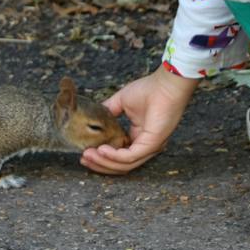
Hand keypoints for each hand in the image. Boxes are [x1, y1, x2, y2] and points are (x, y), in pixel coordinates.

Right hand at [81, 68, 198, 174]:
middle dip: (100, 164)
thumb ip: (108, 111)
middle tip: (83, 159)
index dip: (101, 158)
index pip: (119, 156)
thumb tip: (93, 118)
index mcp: (139, 138)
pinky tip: (101, 150)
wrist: (166, 83)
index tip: (84, 154)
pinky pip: (130, 156)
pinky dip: (114, 156)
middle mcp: (145, 146)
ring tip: (88, 155)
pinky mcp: (152, 145)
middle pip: (120, 165)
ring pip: (124, 165)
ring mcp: (150, 147)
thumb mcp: (121, 102)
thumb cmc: (150, 89)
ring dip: (103, 162)